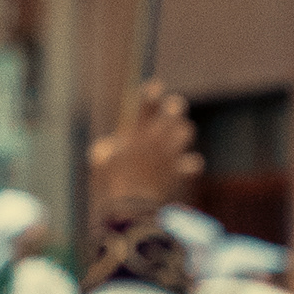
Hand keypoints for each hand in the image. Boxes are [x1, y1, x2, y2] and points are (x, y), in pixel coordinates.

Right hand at [89, 82, 199, 211]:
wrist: (133, 207)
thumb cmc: (111, 184)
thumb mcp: (100, 162)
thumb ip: (105, 149)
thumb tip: (109, 144)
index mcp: (136, 133)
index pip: (145, 106)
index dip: (151, 94)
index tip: (156, 86)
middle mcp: (156, 139)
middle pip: (173, 112)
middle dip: (174, 108)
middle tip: (173, 107)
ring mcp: (170, 154)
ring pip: (185, 131)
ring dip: (182, 131)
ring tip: (179, 133)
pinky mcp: (178, 172)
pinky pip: (193, 164)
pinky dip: (191, 164)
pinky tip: (189, 164)